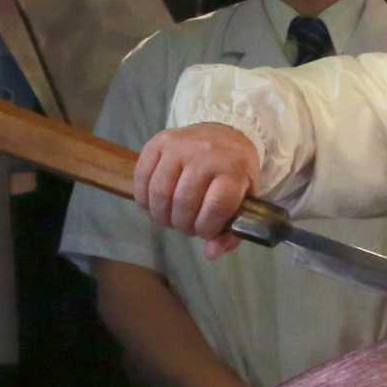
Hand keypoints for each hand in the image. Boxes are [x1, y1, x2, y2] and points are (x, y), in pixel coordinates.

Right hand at [132, 123, 261, 254]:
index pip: (215, 207)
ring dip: (162, 216)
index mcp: (234, 168)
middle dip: (183, 225)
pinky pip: (142, 178)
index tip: (206, 231)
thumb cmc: (234, 172)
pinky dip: (144, 199)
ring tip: (171, 218)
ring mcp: (180, 145)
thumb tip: (211, 253)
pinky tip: (155, 205)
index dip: (207, 228)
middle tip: (187, 226)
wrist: (225, 133)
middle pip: (184, 202)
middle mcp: (206, 154)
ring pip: (160, 193)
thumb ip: (231, 232)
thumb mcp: (244, 200)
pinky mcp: (158, 142)